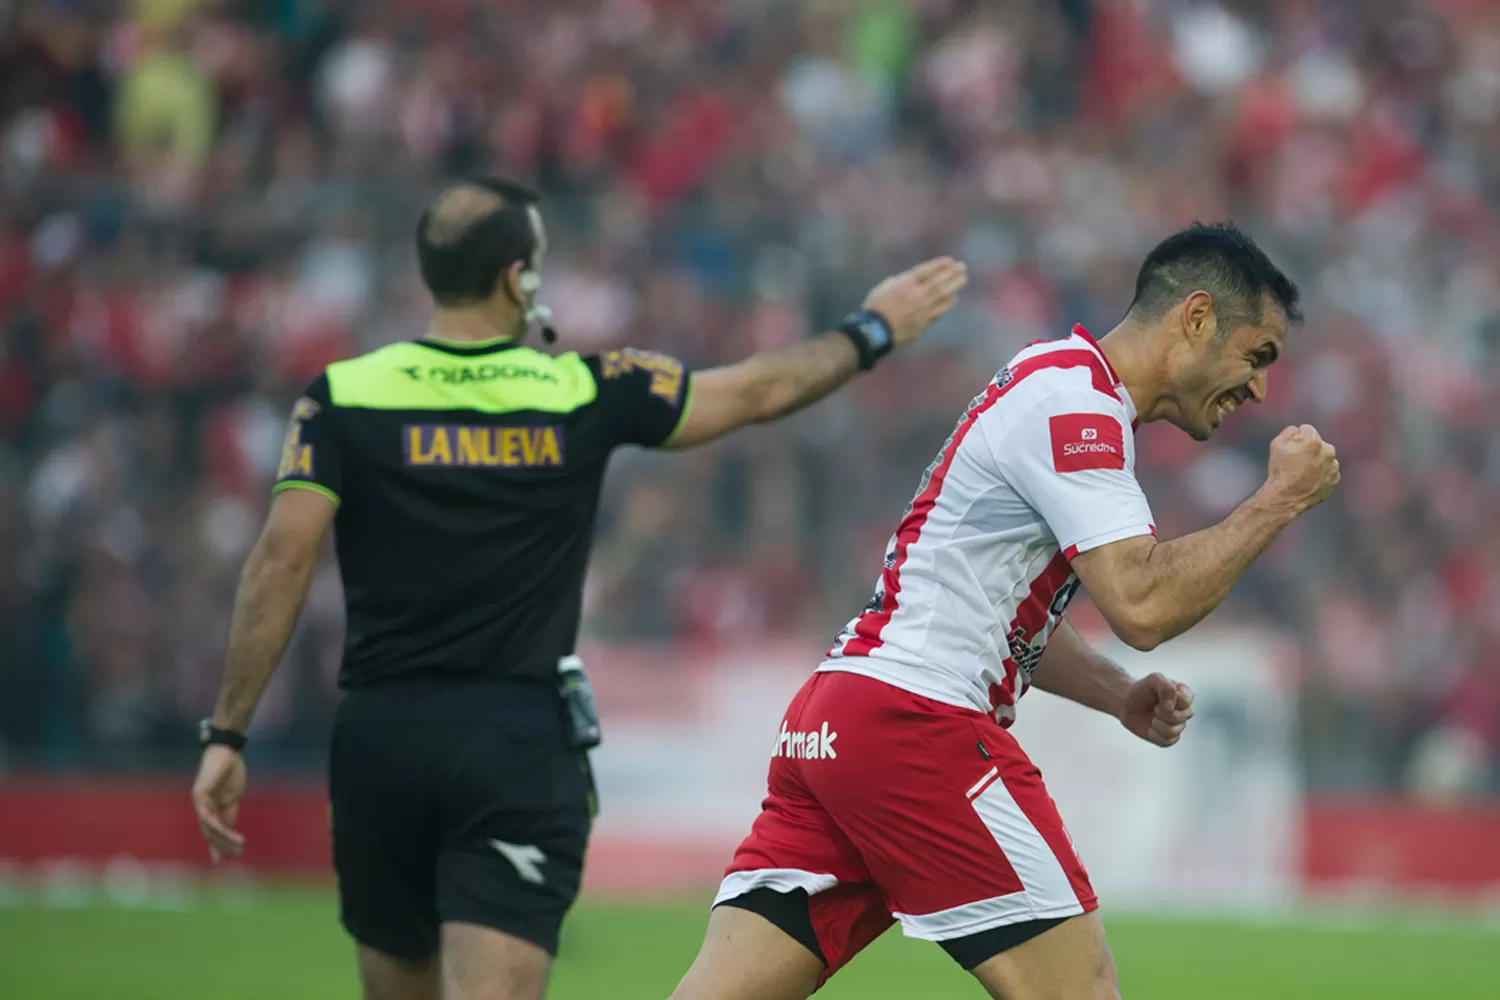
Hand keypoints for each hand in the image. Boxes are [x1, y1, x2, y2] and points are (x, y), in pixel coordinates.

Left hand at [191, 744, 246, 861]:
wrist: (228, 751)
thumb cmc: (231, 771)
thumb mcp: (233, 798)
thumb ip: (229, 814)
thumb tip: (228, 832)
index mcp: (210, 808)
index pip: (212, 831)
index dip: (217, 845)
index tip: (221, 860)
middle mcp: (201, 807)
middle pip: (209, 832)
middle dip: (223, 844)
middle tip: (237, 853)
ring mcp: (198, 801)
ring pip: (208, 827)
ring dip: (223, 837)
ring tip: (239, 843)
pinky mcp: (199, 794)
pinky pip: (206, 815)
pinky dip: (216, 825)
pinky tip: (225, 831)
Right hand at [863, 257, 968, 347]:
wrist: (876, 330)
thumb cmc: (876, 307)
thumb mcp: (885, 287)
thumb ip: (901, 280)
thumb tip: (912, 277)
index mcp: (906, 284)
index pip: (927, 271)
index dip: (939, 265)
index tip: (950, 260)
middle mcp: (917, 295)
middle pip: (938, 281)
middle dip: (952, 273)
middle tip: (962, 266)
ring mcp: (922, 308)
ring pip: (943, 295)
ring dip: (955, 286)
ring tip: (963, 279)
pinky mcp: (924, 321)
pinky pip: (940, 310)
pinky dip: (948, 302)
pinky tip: (954, 297)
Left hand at [1119, 673, 1193, 747]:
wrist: (1126, 704)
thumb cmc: (1142, 690)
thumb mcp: (1153, 680)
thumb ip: (1166, 687)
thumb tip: (1171, 708)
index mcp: (1184, 695)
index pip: (1186, 701)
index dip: (1171, 700)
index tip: (1159, 697)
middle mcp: (1184, 711)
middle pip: (1182, 717)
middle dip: (1162, 712)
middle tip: (1154, 707)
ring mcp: (1177, 726)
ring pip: (1174, 731)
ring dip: (1158, 724)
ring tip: (1152, 718)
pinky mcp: (1169, 738)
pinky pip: (1167, 741)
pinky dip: (1154, 734)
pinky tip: (1150, 728)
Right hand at [1263, 424, 1339, 514]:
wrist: (1286, 497)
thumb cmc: (1280, 470)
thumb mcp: (1276, 443)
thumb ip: (1290, 431)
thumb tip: (1298, 431)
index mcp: (1314, 440)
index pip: (1306, 429)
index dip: (1296, 438)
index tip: (1291, 449)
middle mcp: (1328, 451)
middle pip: (1318, 443)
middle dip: (1310, 449)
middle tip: (1296, 461)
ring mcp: (1333, 466)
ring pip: (1325, 458)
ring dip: (1317, 461)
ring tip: (1302, 472)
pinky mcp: (1335, 479)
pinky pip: (1329, 471)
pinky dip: (1321, 474)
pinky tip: (1309, 480)